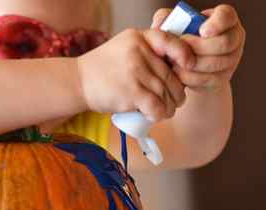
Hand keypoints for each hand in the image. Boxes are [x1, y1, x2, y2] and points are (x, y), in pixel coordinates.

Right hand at [77, 28, 194, 121]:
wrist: (77, 81)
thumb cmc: (102, 69)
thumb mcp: (123, 48)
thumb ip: (146, 52)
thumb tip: (176, 69)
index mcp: (138, 38)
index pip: (170, 41)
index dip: (184, 54)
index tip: (188, 67)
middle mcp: (139, 51)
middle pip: (171, 76)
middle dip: (176, 94)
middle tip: (174, 102)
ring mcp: (135, 71)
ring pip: (166, 94)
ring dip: (169, 108)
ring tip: (164, 112)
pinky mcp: (132, 92)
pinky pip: (156, 106)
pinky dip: (159, 115)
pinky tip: (154, 116)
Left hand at [152, 4, 245, 92]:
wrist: (183, 67)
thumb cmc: (178, 40)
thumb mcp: (171, 25)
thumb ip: (165, 19)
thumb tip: (160, 23)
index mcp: (224, 18)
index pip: (227, 16)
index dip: (217, 24)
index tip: (202, 31)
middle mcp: (233, 37)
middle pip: (224, 43)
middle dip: (198, 47)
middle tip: (179, 49)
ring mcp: (231, 59)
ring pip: (216, 63)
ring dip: (191, 63)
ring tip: (174, 61)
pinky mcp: (222, 78)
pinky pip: (207, 79)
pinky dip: (189, 77)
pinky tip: (177, 73)